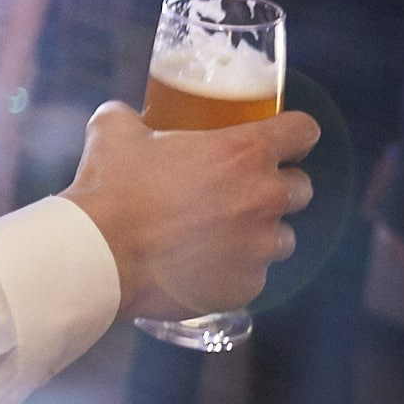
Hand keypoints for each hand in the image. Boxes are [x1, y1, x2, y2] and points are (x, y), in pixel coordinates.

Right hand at [60, 102, 317, 318]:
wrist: (100, 257)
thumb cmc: (112, 190)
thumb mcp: (115, 131)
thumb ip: (131, 116)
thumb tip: (126, 116)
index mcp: (245, 153)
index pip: (303, 132)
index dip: (295, 133)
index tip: (284, 140)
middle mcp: (264, 198)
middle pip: (301, 188)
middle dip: (278, 187)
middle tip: (241, 189)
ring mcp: (259, 247)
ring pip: (282, 237)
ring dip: (260, 232)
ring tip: (222, 233)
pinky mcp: (246, 287)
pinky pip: (254, 275)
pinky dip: (235, 269)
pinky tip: (202, 265)